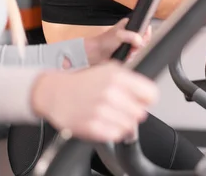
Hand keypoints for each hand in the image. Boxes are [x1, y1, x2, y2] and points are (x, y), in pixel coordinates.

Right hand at [31, 62, 158, 141]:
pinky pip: (115, 135)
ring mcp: (101, 111)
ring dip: (122, 122)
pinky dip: (112, 131)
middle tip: (121, 108)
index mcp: (117, 77)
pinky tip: (103, 121)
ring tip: (110, 114)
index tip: (141, 101)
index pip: (151, 94)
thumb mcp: (109, 70)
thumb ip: (131, 81)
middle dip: (133, 112)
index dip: (147, 99)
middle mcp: (111, 93)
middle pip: (141, 113)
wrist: (55, 93)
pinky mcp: (92, 126)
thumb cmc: (83, 82)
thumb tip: (149, 94)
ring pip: (129, 126)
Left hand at [84, 18, 149, 64]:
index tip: (142, 40)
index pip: (144, 28)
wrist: (96, 54)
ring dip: (134, 53)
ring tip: (128, 53)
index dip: (145, 35)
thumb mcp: (119, 35)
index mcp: (129, 25)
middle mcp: (130, 33)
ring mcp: (129, 43)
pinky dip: (131, 57)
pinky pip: (135, 56)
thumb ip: (132, 36)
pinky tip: (125, 57)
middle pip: (144, 40)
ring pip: (140, 49)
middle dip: (139, 46)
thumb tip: (140, 42)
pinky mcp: (127, 51)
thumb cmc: (104, 42)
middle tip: (133, 48)